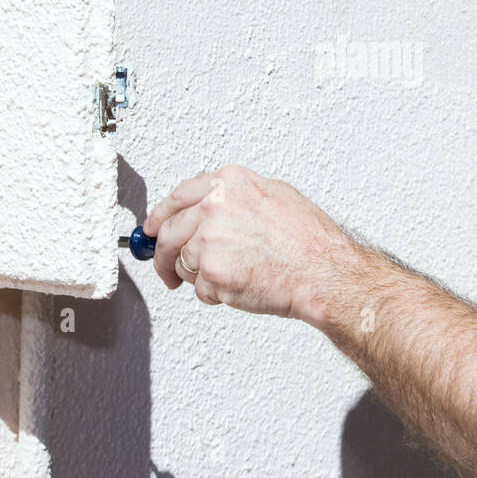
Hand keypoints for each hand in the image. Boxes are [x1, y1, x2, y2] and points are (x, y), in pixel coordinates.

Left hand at [142, 165, 363, 323]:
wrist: (324, 272)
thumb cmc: (309, 240)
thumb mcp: (274, 196)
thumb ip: (235, 198)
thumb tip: (206, 211)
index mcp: (229, 183)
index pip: (178, 197)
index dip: (160, 215)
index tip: (152, 228)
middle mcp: (214, 207)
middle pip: (168, 232)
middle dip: (162, 255)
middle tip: (166, 269)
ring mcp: (210, 240)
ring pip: (183, 263)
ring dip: (198, 276)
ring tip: (232, 277)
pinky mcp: (212, 273)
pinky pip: (199, 289)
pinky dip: (215, 294)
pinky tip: (242, 286)